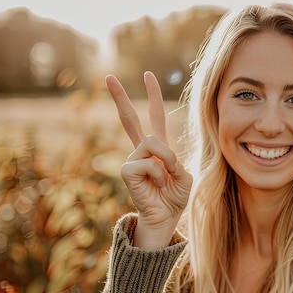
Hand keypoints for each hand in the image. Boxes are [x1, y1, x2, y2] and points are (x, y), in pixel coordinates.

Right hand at [106, 72, 191, 249]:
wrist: (166, 217)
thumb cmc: (175, 197)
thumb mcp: (184, 175)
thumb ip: (174, 160)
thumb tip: (155, 152)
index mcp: (158, 148)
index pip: (155, 117)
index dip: (153, 97)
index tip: (148, 75)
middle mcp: (143, 150)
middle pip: (128, 119)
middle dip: (119, 97)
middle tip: (108, 76)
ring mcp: (133, 159)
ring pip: (151, 142)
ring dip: (165, 159)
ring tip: (164, 179)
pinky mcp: (126, 171)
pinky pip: (147, 162)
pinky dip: (157, 173)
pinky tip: (154, 185)